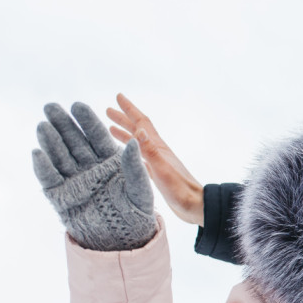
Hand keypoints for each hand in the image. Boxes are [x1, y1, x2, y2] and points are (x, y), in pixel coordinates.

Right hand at [32, 102, 155, 250]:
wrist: (122, 239)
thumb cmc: (136, 213)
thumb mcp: (139, 188)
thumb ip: (135, 165)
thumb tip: (135, 139)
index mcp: (109, 161)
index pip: (96, 136)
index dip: (86, 120)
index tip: (78, 105)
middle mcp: (89, 167)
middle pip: (73, 141)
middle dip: (63, 124)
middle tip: (51, 106)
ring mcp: (74, 180)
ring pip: (59, 156)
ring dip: (50, 140)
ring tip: (43, 125)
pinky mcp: (60, 196)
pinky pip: (49, 178)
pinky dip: (43, 166)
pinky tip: (37, 152)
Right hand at [105, 93, 204, 225]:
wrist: (195, 206)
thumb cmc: (180, 190)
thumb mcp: (162, 170)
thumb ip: (150, 151)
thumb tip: (139, 129)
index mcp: (158, 147)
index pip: (142, 123)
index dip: (130, 109)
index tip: (118, 96)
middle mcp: (157, 151)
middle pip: (138, 130)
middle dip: (124, 118)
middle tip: (107, 109)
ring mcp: (157, 162)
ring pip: (137, 143)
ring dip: (125, 133)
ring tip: (110, 127)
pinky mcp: (156, 173)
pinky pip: (139, 156)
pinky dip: (130, 150)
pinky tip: (124, 153)